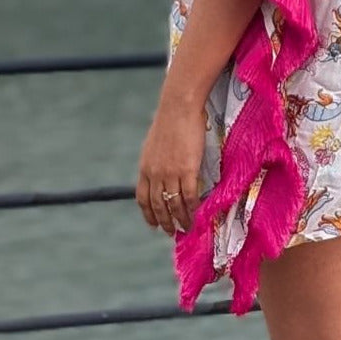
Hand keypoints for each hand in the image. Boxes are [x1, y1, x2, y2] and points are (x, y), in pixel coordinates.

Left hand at [135, 97, 205, 236]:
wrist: (179, 107)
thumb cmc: (169, 121)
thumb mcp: (153, 145)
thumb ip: (155, 162)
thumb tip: (160, 173)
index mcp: (144, 168)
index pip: (143, 199)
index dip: (148, 215)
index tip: (153, 225)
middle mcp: (154, 174)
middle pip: (158, 206)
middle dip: (165, 222)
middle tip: (172, 232)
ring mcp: (170, 173)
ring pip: (174, 205)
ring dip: (181, 220)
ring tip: (187, 227)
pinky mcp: (187, 170)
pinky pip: (189, 196)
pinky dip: (193, 208)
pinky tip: (197, 214)